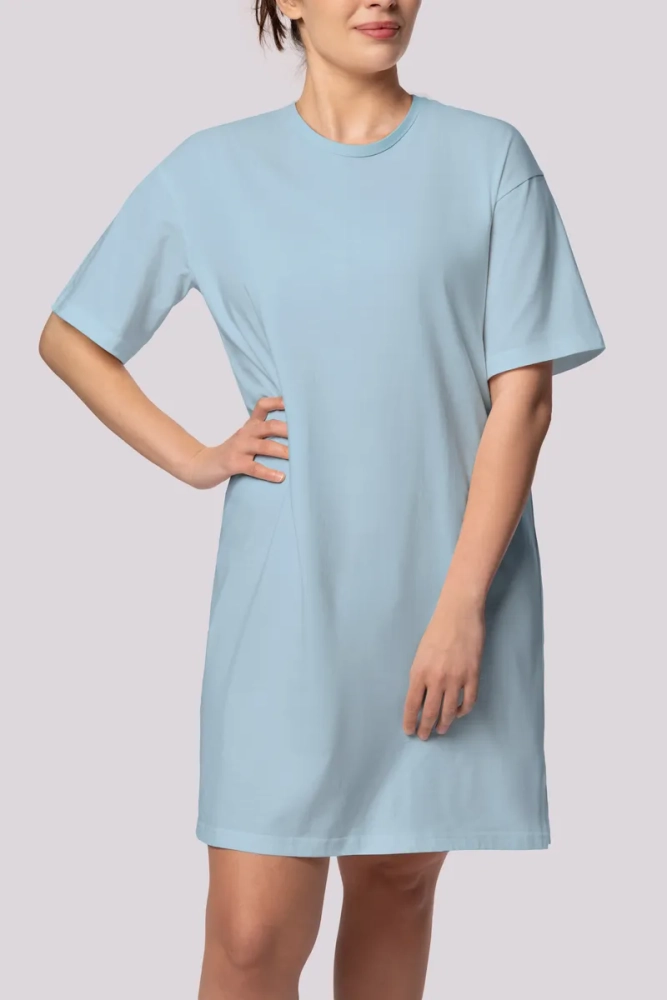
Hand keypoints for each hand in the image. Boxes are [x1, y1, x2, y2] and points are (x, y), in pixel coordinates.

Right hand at [182, 396, 288, 488]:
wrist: (201, 466)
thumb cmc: (231, 454)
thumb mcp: (246, 440)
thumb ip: (263, 436)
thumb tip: (296, 438)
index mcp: (249, 426)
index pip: (263, 406)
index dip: (278, 402)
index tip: (294, 403)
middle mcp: (245, 434)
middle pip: (268, 426)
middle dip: (287, 430)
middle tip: (306, 436)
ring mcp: (238, 448)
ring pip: (264, 446)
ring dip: (281, 451)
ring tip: (296, 457)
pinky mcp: (233, 464)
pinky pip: (253, 467)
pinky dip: (268, 472)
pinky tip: (280, 477)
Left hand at [402, 596, 484, 739]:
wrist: (459, 613)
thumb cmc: (437, 630)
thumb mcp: (421, 653)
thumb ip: (420, 675)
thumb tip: (420, 697)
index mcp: (419, 672)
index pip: (411, 704)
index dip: (410, 721)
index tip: (409, 731)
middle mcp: (436, 678)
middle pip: (430, 712)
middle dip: (426, 728)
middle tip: (425, 736)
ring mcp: (456, 678)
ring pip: (449, 711)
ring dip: (445, 723)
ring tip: (442, 729)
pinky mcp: (473, 675)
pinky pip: (468, 701)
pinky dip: (463, 711)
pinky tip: (458, 712)